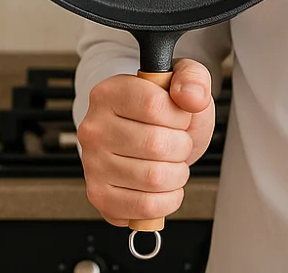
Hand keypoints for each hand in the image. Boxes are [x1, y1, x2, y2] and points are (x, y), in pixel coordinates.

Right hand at [77, 59, 215, 226]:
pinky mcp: (100, 196)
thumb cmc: (167, 108)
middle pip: (155, 145)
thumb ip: (193, 79)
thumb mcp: (185, 80)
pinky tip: (166, 185)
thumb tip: (192, 98)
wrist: (152, 133)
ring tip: (171, 161)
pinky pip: (145, 207)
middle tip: (178, 141)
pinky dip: (168, 199)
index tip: (180, 116)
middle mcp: (95, 128)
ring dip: (177, 173)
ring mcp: (93, 164)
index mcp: (110, 93)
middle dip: (182, 146)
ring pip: (153, 178)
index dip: (179, 116)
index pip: (153, 106)